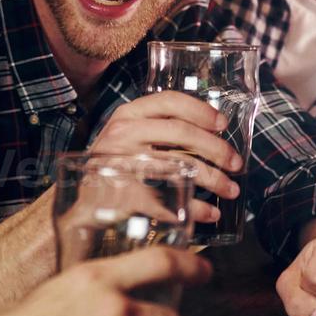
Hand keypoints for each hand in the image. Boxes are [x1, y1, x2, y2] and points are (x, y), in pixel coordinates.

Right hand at [88, 92, 240, 221]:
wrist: (79, 204)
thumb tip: (210, 133)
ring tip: (230, 189)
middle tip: (236, 163)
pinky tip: (209, 213)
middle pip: (182, 132)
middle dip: (217, 149)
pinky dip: (195, 208)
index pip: (169, 101)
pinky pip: (170, 199)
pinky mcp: (126, 194)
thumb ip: (157, 128)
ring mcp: (124, 163)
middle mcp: (124, 134)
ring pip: (181, 165)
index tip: (223, 124)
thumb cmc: (112, 167)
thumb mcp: (127, 137)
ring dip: (214, 179)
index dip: (201, 110)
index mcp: (128, 115)